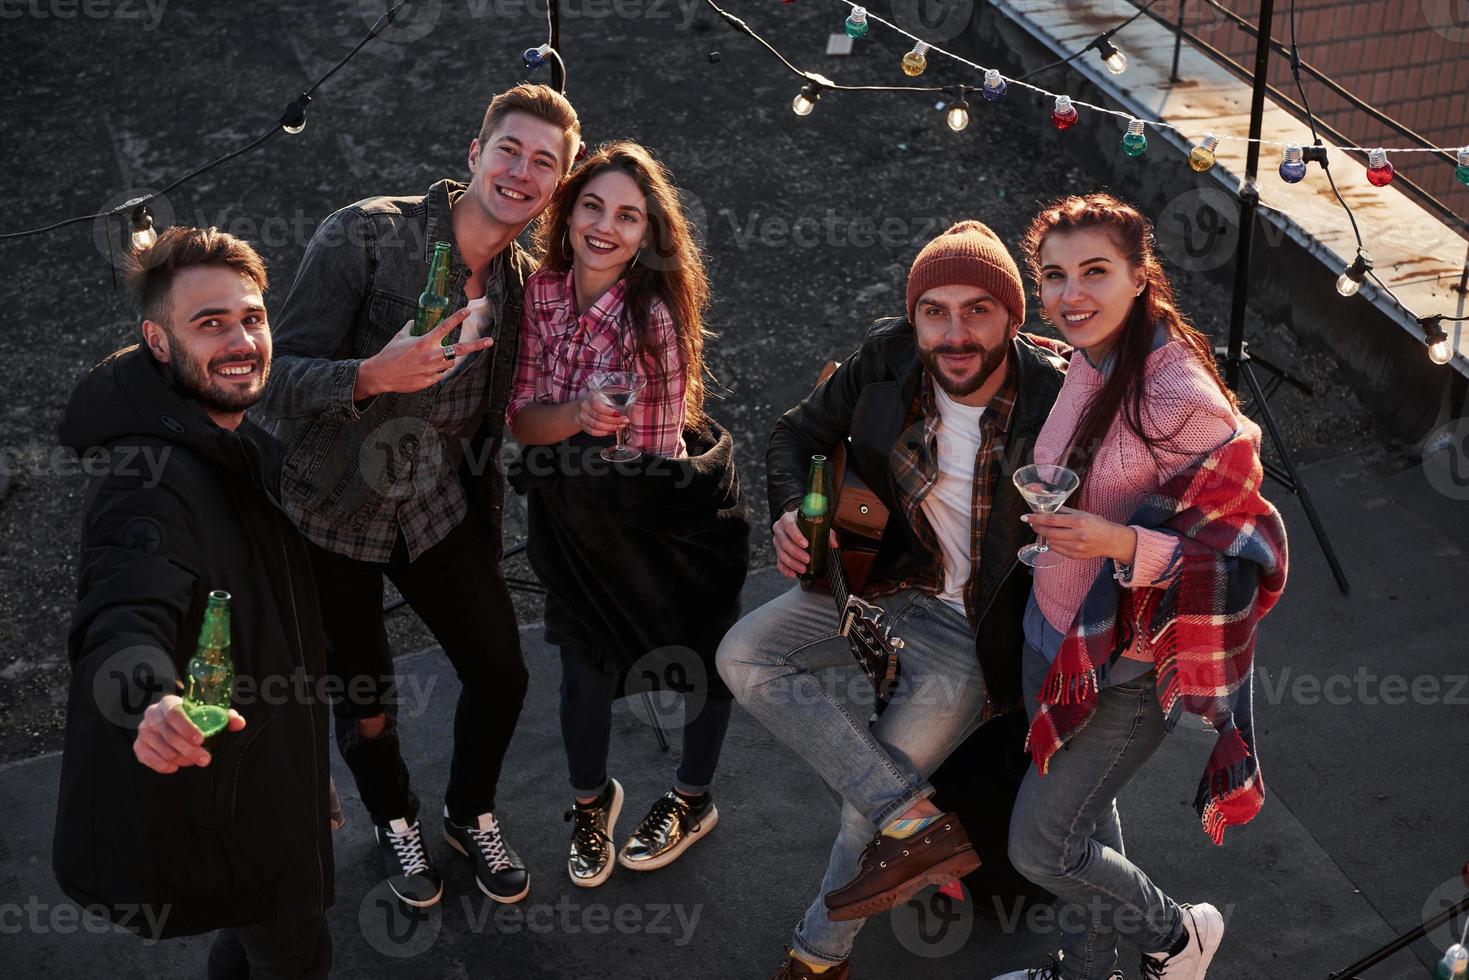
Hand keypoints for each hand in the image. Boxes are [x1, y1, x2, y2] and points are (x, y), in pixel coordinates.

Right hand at [132, 695, 245, 773]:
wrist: (169, 720)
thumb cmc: (193, 717)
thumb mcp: (208, 713)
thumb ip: (224, 717)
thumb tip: (239, 723)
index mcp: (169, 703)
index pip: (174, 713)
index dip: (186, 727)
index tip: (201, 739)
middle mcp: (152, 715)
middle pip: (168, 734)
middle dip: (188, 750)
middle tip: (205, 759)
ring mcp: (144, 731)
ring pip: (161, 748)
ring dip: (179, 758)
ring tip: (193, 760)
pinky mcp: (139, 745)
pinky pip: (147, 758)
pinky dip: (162, 765)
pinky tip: (175, 766)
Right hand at [357, 308, 493, 396]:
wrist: (381, 375)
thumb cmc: (390, 354)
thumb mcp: (400, 336)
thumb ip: (411, 328)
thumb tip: (416, 321)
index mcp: (424, 341)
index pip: (445, 327)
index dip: (458, 318)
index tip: (468, 311)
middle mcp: (431, 355)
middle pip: (460, 349)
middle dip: (477, 345)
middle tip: (490, 341)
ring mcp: (432, 369)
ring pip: (450, 363)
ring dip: (446, 359)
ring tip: (430, 360)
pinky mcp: (430, 381)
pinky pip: (441, 374)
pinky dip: (438, 370)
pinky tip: (425, 369)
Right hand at [577, 394, 627, 437]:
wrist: (583, 407)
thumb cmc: (597, 401)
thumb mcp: (605, 395)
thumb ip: (615, 398)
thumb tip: (633, 399)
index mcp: (591, 396)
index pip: (597, 405)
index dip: (608, 411)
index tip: (618, 414)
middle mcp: (585, 406)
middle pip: (598, 416)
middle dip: (613, 421)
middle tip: (624, 421)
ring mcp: (583, 416)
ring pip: (595, 425)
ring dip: (609, 427)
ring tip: (618, 426)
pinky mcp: (583, 425)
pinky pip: (592, 431)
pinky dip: (602, 433)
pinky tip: (610, 431)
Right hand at [772, 509, 837, 578]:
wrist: (796, 525)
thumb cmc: (806, 524)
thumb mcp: (817, 525)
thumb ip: (827, 533)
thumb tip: (834, 544)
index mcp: (788, 519)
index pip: (789, 526)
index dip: (796, 535)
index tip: (806, 544)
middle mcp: (780, 530)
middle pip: (784, 542)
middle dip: (796, 553)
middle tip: (807, 559)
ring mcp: (777, 542)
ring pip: (781, 554)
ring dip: (792, 563)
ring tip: (803, 569)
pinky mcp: (778, 552)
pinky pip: (779, 563)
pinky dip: (786, 570)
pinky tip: (794, 574)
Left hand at [1022, 508, 1135, 561]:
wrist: (1111, 540)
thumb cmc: (1096, 524)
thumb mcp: (1082, 513)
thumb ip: (1064, 511)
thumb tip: (1046, 507)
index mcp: (1079, 522)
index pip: (1052, 520)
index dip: (1036, 518)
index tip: (1026, 517)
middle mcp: (1077, 535)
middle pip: (1049, 532)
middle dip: (1037, 527)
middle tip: (1032, 522)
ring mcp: (1076, 547)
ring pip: (1051, 542)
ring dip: (1044, 535)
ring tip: (1044, 529)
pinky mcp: (1075, 556)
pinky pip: (1057, 549)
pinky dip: (1052, 543)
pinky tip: (1053, 538)